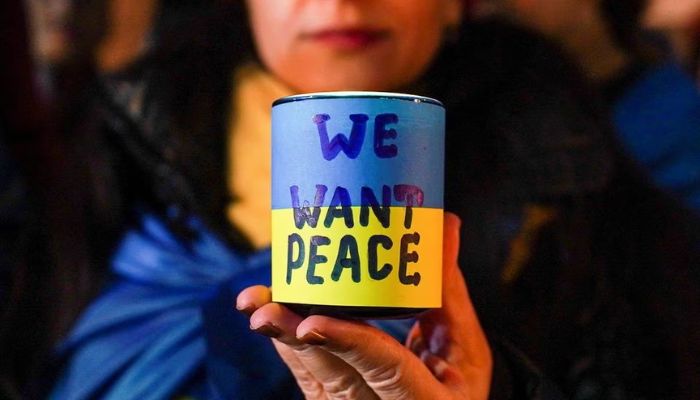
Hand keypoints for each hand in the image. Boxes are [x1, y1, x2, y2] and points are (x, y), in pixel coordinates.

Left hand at [236, 213, 491, 398]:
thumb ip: (447, 289)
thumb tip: (446, 224)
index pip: (384, 370)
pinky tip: (270, 310)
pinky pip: (304, 371)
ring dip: (282, 335)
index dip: (347, 344)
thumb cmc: (457, 383)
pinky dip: (287, 338)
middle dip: (294, 338)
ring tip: (254, 303)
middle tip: (262, 308)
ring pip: (310, 374)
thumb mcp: (463, 344)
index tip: (311, 323)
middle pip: (332, 375)